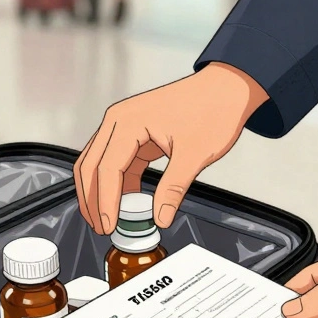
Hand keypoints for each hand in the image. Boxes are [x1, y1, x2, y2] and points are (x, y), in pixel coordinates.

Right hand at [75, 63, 267, 234]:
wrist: (225, 89)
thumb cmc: (212, 109)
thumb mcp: (194, 154)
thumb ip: (173, 188)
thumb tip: (159, 216)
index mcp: (128, 121)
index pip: (107, 168)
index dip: (105, 201)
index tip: (109, 225)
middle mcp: (118, 120)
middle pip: (91, 165)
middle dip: (92, 200)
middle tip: (102, 227)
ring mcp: (123, 125)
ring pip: (98, 164)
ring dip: (99, 192)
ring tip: (107, 219)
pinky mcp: (132, 133)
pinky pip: (115, 161)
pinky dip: (116, 184)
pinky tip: (124, 203)